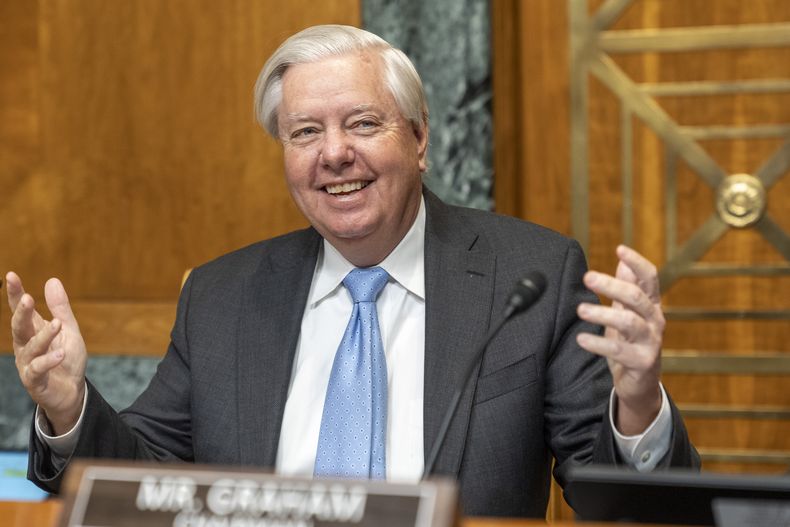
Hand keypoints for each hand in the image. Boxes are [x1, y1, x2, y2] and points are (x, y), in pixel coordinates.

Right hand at [6, 272, 86, 434]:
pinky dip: (49, 360)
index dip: (14, 294)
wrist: (71, 390)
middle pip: (19, 326)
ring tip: (57, 324)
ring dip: (44, 335)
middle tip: (27, 298)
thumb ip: (61, 308)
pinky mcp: (34, 380)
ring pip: (31, 347)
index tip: (12, 276)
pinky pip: (38, 369)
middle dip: (21, 312)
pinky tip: (60, 353)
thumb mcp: (69, 330)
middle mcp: (25, 345)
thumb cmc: (67, 358)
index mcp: (32, 330)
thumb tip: (52, 280)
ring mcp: (27, 363)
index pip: (21, 310)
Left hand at [575, 245, 663, 434]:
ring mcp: (651, 342)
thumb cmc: (630, 343)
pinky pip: (619, 350)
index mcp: (651, 305)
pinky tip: (581, 338)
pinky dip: (598, 343)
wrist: (639, 384)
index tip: (620, 249)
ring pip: (629, 322)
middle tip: (587, 277)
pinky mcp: (642, 362)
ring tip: (580, 309)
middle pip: (637, 297)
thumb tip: (622, 262)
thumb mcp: (628, 313)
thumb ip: (626, 289)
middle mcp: (655, 321)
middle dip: (612, 285)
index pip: (650, 278)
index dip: (637, 263)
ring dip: (603, 313)